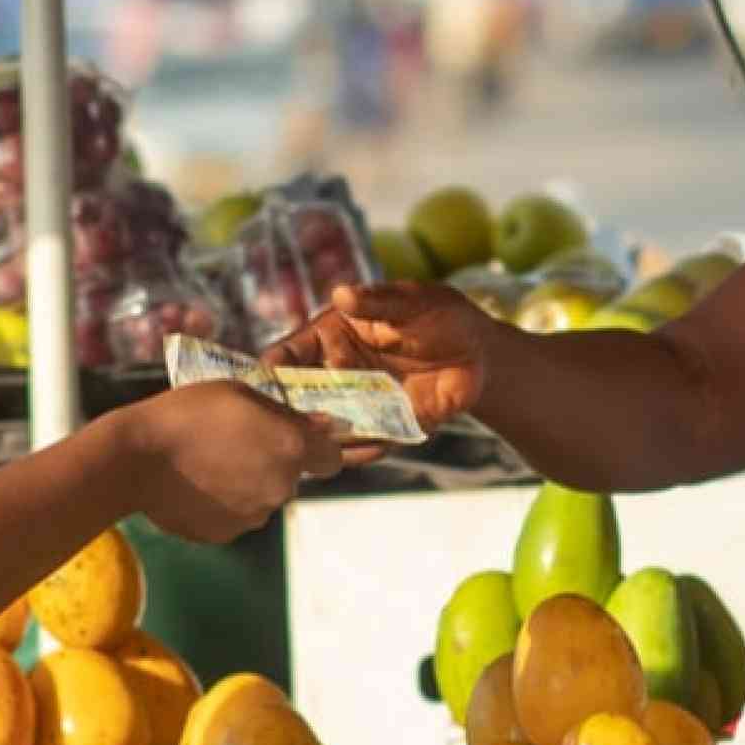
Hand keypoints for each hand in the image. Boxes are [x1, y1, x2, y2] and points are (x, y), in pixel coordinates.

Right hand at [121, 381, 342, 543]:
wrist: (136, 458)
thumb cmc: (188, 413)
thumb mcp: (239, 393)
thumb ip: (284, 413)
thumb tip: (320, 425)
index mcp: (291, 448)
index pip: (332, 459)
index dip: (317, 449)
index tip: (295, 439)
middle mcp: (282, 488)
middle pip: (292, 478)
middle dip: (274, 463)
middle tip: (236, 444)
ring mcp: (254, 516)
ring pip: (263, 498)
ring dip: (248, 483)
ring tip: (209, 463)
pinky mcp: (227, 534)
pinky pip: (236, 516)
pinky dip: (223, 503)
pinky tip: (197, 483)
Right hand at [266, 282, 492, 432]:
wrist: (480, 354)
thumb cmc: (440, 315)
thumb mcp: (411, 301)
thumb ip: (377, 302)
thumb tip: (341, 293)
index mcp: (333, 336)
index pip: (292, 352)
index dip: (275, 366)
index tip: (264, 379)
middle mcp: (337, 373)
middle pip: (301, 397)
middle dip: (292, 411)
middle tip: (292, 420)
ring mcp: (358, 403)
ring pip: (326, 427)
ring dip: (324, 437)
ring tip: (328, 442)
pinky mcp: (384, 427)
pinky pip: (364, 445)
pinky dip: (363, 450)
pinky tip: (375, 447)